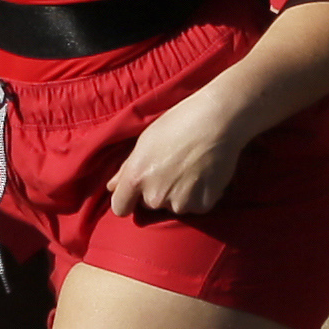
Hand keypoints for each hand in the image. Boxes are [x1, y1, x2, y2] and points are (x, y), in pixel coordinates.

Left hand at [101, 74, 254, 220]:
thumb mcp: (145, 140)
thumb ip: (125, 168)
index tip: (135, 193)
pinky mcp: (202, 206)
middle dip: (157, 190)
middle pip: (149, 204)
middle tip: (172, 166)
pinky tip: (204, 173)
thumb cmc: (178, 123)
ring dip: (179, 193)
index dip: (126, 200)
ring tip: (190, 167)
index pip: (120, 207)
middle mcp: (154, 196)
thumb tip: (112, 186)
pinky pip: (195, 206)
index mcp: (136, 177)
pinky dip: (199, 195)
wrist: (216, 120)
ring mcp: (179, 203)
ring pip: (174, 205)